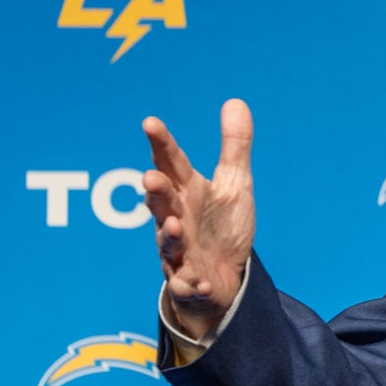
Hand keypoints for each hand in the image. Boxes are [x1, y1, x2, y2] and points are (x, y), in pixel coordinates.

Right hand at [142, 99, 255, 340]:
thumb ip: (234, 145)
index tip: (150, 122)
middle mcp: (176, 218)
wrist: (223, 275)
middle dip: (155, 192)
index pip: (171, 163)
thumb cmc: (222, 224)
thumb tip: (236, 101)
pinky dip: (190, 284)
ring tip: (172, 226)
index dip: (161, 143)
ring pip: (167, 242)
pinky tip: (199, 283)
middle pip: (161, 203)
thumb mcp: (234, 183)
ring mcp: (179, 251)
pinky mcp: (188, 281)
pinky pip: (185, 284)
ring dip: (168, 234)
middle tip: (151, 178)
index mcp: (187, 191)